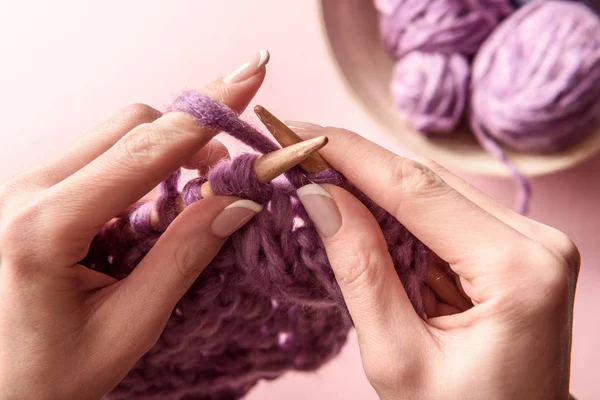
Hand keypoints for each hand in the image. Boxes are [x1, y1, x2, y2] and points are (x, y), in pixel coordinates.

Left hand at [0, 53, 268, 398]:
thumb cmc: (49, 374)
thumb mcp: (129, 326)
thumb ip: (184, 256)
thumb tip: (236, 202)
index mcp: (46, 226)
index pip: (145, 149)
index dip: (206, 112)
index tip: (249, 78)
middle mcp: (27, 191)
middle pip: (130, 126)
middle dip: (190, 136)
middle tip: (226, 176)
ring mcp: (25, 187)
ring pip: (115, 136)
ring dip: (167, 152)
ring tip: (193, 195)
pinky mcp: (34, 192)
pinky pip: (99, 157)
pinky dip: (142, 167)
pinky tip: (155, 203)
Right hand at [292, 123, 579, 399]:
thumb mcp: (397, 357)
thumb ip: (361, 271)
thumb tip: (320, 197)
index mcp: (516, 270)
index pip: (414, 188)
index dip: (347, 154)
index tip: (295, 131)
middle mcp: (536, 241)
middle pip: (425, 181)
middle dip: (353, 166)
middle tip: (294, 157)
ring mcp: (531, 241)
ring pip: (433, 190)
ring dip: (372, 187)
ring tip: (316, 184)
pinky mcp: (515, 248)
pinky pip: (445, 213)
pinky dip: (397, 211)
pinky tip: (359, 212)